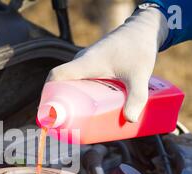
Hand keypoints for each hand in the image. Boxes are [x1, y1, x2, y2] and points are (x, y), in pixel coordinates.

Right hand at [47, 7, 168, 121]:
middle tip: (67, 125)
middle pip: (62, 85)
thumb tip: (131, 120)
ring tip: (77, 121)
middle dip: (61, 105)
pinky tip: (87, 109)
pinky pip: (79, 81)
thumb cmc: (139, 48)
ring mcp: (86, 64)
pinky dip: (79, 95)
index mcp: (86, 63)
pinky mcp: (93, 66)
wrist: (143, 30)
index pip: (57, 76)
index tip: (49, 113)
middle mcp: (82, 62)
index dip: (48, 94)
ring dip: (70, 101)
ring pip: (71, 84)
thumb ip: (137, 97)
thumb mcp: (139, 75)